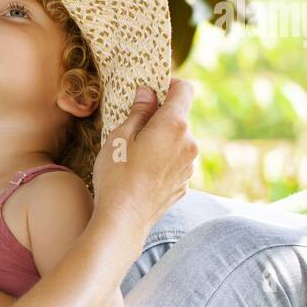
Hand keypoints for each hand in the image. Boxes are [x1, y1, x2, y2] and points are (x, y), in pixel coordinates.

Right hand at [91, 77, 198, 237]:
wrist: (123, 221)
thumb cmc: (117, 176)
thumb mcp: (119, 137)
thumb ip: (139, 111)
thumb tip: (148, 92)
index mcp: (173, 125)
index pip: (184, 90)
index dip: (168, 85)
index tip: (150, 92)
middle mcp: (188, 143)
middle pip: (179, 117)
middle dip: (159, 117)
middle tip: (132, 128)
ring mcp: (189, 166)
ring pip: (177, 141)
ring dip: (161, 140)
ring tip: (134, 156)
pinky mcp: (184, 184)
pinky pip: (175, 162)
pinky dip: (162, 160)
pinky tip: (141, 173)